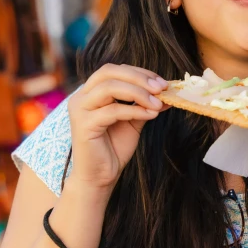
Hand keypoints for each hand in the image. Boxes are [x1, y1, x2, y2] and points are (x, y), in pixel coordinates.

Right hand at [67, 64, 167, 196]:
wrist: (100, 177)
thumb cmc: (113, 148)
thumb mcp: (133, 121)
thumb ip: (144, 104)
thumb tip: (167, 91)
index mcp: (90, 92)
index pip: (115, 70)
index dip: (139, 73)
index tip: (162, 83)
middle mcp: (81, 97)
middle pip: (109, 72)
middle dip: (138, 77)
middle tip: (162, 88)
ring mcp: (80, 109)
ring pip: (109, 87)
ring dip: (138, 93)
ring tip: (157, 104)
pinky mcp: (83, 124)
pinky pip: (112, 110)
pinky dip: (134, 110)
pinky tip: (150, 115)